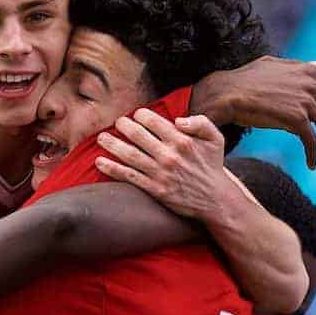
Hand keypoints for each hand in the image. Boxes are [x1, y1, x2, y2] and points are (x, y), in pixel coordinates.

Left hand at [94, 109, 236, 222]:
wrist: (216, 199)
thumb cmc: (212, 165)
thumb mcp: (215, 138)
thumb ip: (200, 122)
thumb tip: (178, 120)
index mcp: (182, 140)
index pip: (154, 122)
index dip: (141, 115)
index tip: (135, 115)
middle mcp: (170, 155)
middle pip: (138, 136)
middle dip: (123, 126)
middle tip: (117, 123)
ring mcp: (161, 173)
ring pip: (130, 155)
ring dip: (112, 145)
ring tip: (101, 138)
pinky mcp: (155, 189)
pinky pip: (129, 176)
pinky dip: (112, 169)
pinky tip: (100, 162)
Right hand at [192, 56, 315, 168]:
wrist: (225, 94)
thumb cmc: (242, 82)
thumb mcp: (272, 66)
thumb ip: (297, 67)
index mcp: (308, 71)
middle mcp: (311, 84)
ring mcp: (306, 101)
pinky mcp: (298, 119)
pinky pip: (312, 141)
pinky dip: (314, 155)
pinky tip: (311, 164)